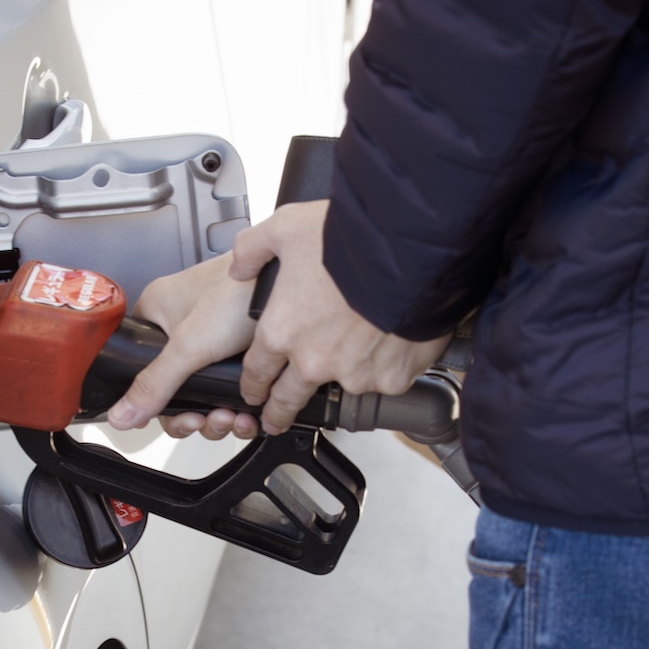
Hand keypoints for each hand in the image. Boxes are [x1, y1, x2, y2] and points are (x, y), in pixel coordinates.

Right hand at [105, 253, 260, 437]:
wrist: (293, 280)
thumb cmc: (242, 290)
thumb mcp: (190, 345)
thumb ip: (155, 383)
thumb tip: (122, 415)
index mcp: (156, 315)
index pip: (141, 372)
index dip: (158, 405)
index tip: (181, 417)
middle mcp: (181, 328)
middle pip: (176, 391)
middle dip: (196, 415)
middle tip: (210, 419)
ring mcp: (212, 340)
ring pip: (205, 394)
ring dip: (219, 416)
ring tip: (234, 416)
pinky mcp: (241, 349)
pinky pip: (231, 389)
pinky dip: (239, 408)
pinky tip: (249, 413)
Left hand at [231, 201, 451, 434]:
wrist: (408, 252)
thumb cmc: (349, 240)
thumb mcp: (285, 228)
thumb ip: (253, 250)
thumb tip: (240, 266)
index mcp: (282, 331)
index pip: (256, 372)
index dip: (253, 384)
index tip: (254, 391)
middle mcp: (313, 360)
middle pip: (287, 400)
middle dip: (278, 413)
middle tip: (277, 420)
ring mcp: (354, 374)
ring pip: (343, 386)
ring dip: (345, 374)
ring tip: (357, 352)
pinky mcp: (391, 379)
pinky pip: (385, 379)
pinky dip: (386, 365)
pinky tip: (391, 341)